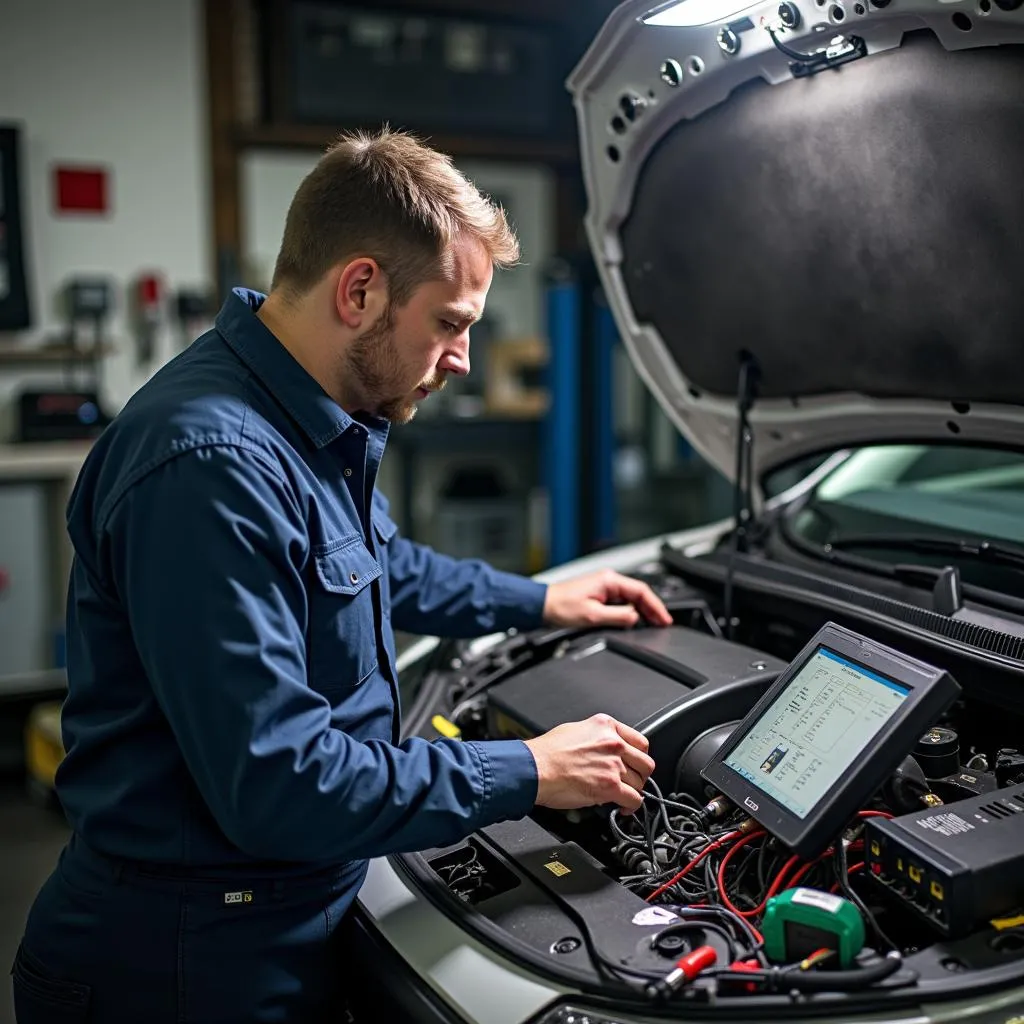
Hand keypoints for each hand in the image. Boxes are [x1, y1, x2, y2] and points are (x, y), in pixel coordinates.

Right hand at [524, 714, 655, 813]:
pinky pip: (634, 800)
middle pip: (644, 763)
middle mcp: (613, 743)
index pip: (639, 741)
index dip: (638, 756)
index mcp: (605, 726)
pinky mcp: (610, 786)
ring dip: (632, 791)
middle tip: (632, 781)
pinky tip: (624, 808)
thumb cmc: (546, 752)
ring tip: (622, 795)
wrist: (535, 768)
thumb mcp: (575, 730)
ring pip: (639, 782)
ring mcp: (613, 765)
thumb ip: (596, 737)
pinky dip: (631, 807)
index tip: (635, 764)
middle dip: (640, 775)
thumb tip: (601, 749)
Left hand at [542, 570, 672, 629]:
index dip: (656, 606)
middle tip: (664, 624)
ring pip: (631, 598)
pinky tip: (635, 622)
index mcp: (609, 580)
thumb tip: (636, 617)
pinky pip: (621, 602)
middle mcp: (608, 580)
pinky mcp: (598, 595)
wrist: (541, 606)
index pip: (641, 590)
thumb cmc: (560, 607)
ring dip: (642, 611)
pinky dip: (631, 612)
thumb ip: (618, 616)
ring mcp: (603, 587)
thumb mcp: (593, 616)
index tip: (665, 619)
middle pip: (639, 594)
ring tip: (654, 624)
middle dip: (652, 609)